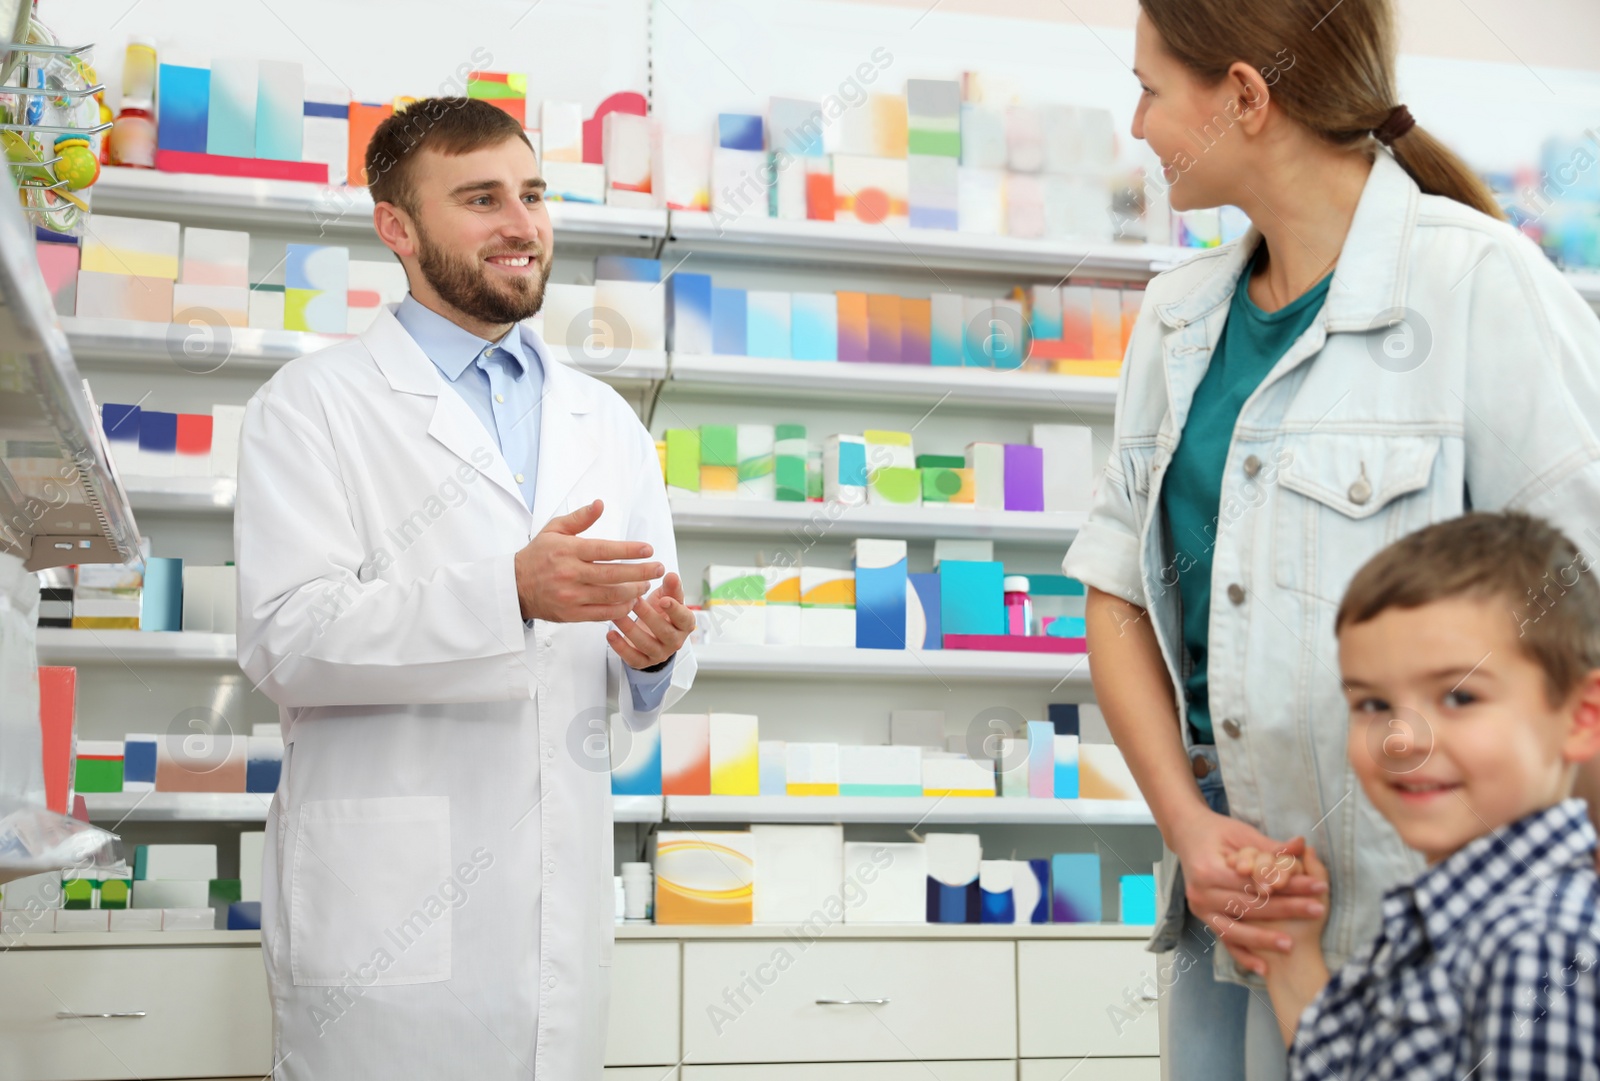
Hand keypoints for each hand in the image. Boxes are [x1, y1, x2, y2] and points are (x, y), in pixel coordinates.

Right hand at [515, 499, 663, 622]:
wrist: (515, 586)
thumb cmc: (538, 555)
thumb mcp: (554, 530)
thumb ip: (579, 518)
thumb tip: (600, 504)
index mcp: (568, 551)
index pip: (604, 550)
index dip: (629, 550)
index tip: (649, 549)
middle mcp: (570, 574)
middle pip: (613, 575)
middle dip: (641, 572)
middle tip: (658, 568)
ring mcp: (571, 597)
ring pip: (611, 596)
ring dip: (634, 591)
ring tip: (646, 584)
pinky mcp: (572, 614)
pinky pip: (603, 614)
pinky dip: (621, 609)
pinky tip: (631, 601)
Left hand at [608, 571, 693, 669]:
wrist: (651, 633)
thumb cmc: (661, 613)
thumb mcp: (667, 597)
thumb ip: (671, 587)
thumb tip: (672, 576)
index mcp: (684, 624)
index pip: (683, 618)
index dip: (675, 610)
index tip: (664, 600)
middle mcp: (675, 641)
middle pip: (664, 632)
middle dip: (647, 615)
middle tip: (634, 601)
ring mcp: (659, 653)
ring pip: (646, 644)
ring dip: (629, 629)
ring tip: (616, 615)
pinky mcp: (644, 662)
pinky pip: (633, 658)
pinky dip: (620, 647)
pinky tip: (611, 635)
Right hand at [1169, 808, 1328, 973]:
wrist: (1188, 835)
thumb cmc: (1218, 833)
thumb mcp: (1242, 834)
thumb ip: (1270, 847)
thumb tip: (1301, 846)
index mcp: (1208, 868)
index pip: (1255, 881)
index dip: (1287, 885)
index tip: (1317, 887)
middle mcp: (1200, 892)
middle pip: (1248, 905)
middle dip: (1286, 909)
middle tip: (1317, 910)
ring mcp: (1199, 909)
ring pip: (1235, 929)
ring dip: (1264, 938)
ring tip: (1291, 944)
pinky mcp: (1203, 920)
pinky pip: (1225, 941)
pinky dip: (1243, 956)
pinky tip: (1263, 968)